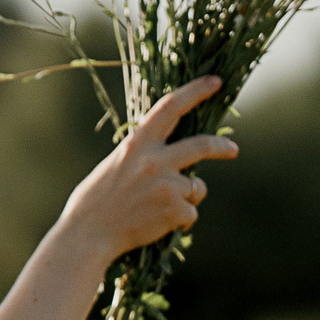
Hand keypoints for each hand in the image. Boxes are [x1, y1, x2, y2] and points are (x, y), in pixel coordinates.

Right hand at [58, 76, 237, 262]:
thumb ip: (139, 159)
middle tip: (233, 150)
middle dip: (220, 146)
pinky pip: (190, 213)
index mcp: (135, 146)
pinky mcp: (175, 209)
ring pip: (196, 187)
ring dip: (185, 198)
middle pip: (200, 145)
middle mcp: (154, 160)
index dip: (195, 92)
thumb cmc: (93, 205)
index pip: (170, 108)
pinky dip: (178, 221)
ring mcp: (166, 185)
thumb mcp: (112, 168)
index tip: (215, 82)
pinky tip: (154, 224)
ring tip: (156, 210)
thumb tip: (166, 157)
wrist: (87, 237)